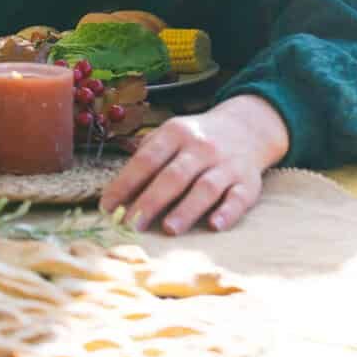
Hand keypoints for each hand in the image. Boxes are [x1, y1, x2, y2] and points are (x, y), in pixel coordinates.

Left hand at [98, 95, 289, 234]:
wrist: (245, 128)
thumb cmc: (194, 140)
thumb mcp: (169, 135)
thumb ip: (145, 158)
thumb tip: (118, 194)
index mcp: (176, 132)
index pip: (146, 159)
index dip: (125, 183)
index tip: (107, 206)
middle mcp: (202, 147)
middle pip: (174, 176)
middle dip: (151, 201)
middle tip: (131, 224)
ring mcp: (227, 164)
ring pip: (206, 188)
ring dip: (186, 210)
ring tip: (168, 229)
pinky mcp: (248, 182)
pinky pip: (238, 198)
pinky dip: (227, 213)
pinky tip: (214, 225)